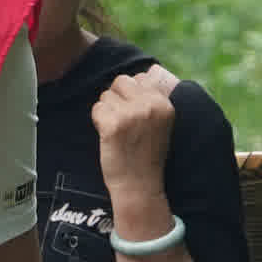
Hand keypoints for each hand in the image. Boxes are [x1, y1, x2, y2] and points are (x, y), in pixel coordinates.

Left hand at [89, 65, 182, 208]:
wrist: (140, 185)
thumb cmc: (147, 155)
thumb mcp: (161, 124)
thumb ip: (151, 100)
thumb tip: (139, 76)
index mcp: (164, 104)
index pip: (141, 77)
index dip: (131, 94)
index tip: (133, 115)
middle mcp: (150, 106)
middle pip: (122, 81)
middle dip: (116, 98)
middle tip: (121, 121)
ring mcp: (131, 114)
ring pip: (106, 95)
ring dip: (107, 111)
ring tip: (118, 131)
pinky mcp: (113, 125)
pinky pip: (97, 109)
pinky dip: (98, 121)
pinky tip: (108, 136)